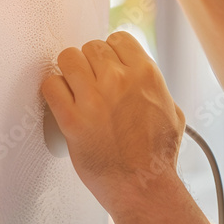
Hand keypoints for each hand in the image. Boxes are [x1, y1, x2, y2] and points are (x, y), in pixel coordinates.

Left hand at [41, 31, 186, 217]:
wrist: (143, 185)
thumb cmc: (158, 155)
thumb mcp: (172, 110)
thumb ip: (155, 86)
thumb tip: (143, 76)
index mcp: (146, 74)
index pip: (118, 38)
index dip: (110, 51)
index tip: (107, 64)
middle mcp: (119, 80)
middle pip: (91, 47)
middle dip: (90, 62)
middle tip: (90, 81)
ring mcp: (94, 98)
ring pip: (68, 58)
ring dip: (69, 71)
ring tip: (73, 87)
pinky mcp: (71, 119)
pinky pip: (50, 85)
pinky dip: (53, 90)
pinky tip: (62, 101)